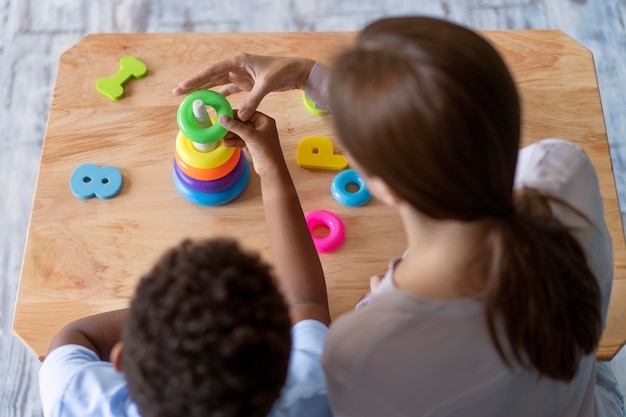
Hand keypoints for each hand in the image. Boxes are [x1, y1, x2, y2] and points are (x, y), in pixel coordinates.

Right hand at [173, 53, 315, 120]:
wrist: (296, 72)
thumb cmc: (283, 72)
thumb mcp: (266, 85)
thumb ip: (252, 100)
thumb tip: (240, 117)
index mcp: (238, 61)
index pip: (212, 71)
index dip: (196, 79)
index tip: (182, 86)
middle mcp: (236, 66)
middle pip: (210, 76)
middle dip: (194, 85)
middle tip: (177, 93)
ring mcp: (241, 75)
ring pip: (218, 83)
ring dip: (205, 91)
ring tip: (190, 98)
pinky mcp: (247, 83)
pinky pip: (229, 90)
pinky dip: (220, 96)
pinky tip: (211, 103)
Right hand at [220, 110, 286, 177]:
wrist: (271, 169)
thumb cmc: (266, 150)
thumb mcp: (249, 135)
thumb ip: (235, 126)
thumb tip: (222, 118)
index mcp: (265, 121)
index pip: (248, 114)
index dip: (236, 114)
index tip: (224, 115)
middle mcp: (262, 128)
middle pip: (244, 124)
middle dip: (232, 126)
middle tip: (221, 126)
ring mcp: (258, 138)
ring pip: (242, 133)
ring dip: (232, 135)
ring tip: (222, 136)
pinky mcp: (254, 146)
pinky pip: (242, 141)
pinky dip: (234, 142)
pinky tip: (226, 143)